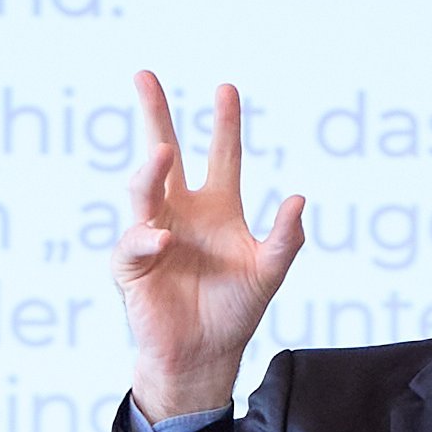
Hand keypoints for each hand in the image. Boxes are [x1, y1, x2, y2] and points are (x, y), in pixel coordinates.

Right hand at [115, 71, 306, 421]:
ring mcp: (153, 234)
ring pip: (143, 190)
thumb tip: (298, 200)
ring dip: (150, 170)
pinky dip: (145, 239)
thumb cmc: (234, 312)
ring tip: (163, 152)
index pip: (222, 156)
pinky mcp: (133, 266)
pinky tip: (161, 240)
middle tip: (145, 75)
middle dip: (156, 114)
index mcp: (217, 209)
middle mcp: (181, 213)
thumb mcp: (268, 273)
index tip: (226, 88)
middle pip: (164, 153)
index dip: (224, 124)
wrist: (205, 356)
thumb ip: (285, 240)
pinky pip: (134, 243)